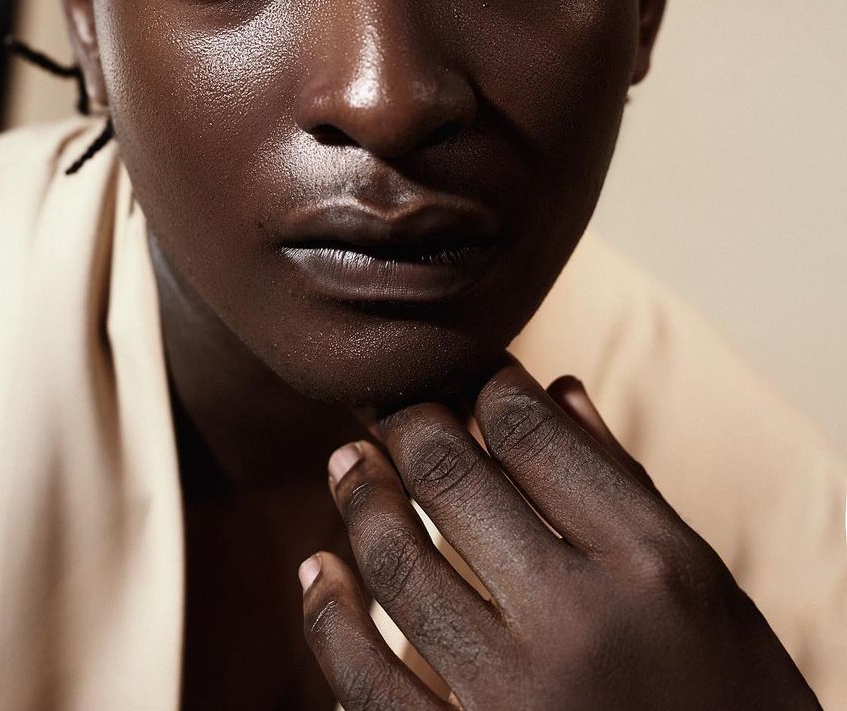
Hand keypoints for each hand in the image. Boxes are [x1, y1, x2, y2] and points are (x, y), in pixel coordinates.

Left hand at [298, 359, 819, 708]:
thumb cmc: (732, 700)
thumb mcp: (708, 591)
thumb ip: (625, 486)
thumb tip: (555, 387)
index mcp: (652, 565)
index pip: (531, 432)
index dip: (486, 386)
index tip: (469, 377)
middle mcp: (581, 625)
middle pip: (450, 477)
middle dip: (408, 424)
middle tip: (391, 406)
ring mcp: (515, 701)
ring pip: (396, 561)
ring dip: (360, 497)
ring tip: (348, 462)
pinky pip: (364, 680)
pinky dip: (329, 615)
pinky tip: (321, 569)